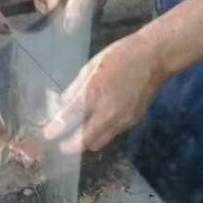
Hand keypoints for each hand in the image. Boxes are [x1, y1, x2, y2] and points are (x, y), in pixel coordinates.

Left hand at [43, 31, 167, 153]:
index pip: (68, 120)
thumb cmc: (119, 56)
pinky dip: (100, 135)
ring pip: (97, 144)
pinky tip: (96, 125)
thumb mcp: (90, 67)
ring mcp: (121, 120)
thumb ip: (74, 90)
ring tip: (77, 136)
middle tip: (61, 142)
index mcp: (93, 94)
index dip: (55, 131)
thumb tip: (60, 105)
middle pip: (82, 143)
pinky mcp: (132, 122)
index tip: (47, 135)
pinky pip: (111, 136)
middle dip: (68, 146)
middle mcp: (107, 112)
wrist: (155, 58)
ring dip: (85, 143)